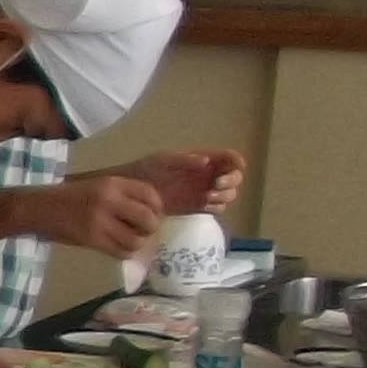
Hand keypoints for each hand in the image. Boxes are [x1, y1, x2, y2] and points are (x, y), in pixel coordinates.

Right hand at [40, 170, 172, 255]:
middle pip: (148, 219)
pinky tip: (116, 249)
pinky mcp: (91, 238)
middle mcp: (109, 199)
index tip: (153, 214)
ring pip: (135, 239)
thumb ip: (122, 196)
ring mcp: (99, 220)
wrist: (38, 208)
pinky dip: (123, 253)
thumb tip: (150, 214)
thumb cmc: (70, 198)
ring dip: (135, 244)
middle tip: (141, 231)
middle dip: (150, 229)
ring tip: (126, 241)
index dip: (157, 208)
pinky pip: (120, 251)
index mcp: (112, 183)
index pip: (150, 194)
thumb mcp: (98, 187)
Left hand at [129, 147, 249, 217]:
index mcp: (205, 159)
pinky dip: (215, 207)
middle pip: (235, 178)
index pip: (231, 159)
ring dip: (224, 196)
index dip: (236, 165)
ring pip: (228, 194)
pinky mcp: (198, 207)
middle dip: (230, 182)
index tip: (226, 173)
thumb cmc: (146, 170)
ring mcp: (205, 191)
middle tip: (215, 187)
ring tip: (207, 198)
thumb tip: (206, 161)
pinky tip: (203, 206)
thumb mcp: (163, 160)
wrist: (130, 192)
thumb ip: (184, 160)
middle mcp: (209, 174)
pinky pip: (217, 208)